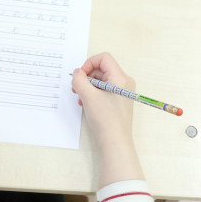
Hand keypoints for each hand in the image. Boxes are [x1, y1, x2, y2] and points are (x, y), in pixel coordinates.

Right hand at [72, 52, 144, 184]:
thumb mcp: (88, 96)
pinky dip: (93, 94)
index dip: (89, 63)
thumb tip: (77, 73)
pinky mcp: (117, 101)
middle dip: (87, 77)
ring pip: (101, 80)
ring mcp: (121, 92)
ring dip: (88, 86)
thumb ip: (80, 80)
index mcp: (120, 78)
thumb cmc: (106, 120)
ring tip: (80, 97)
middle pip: (101, 69)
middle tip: (77, 88)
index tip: (80, 76)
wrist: (114, 143)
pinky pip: (103, 90)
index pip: (104, 58)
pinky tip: (85, 103)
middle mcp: (123, 83)